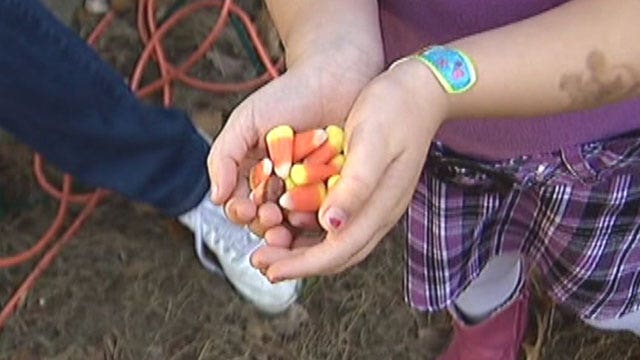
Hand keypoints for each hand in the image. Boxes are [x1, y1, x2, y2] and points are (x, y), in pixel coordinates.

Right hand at [207, 50, 381, 233]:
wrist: (337, 75)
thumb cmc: (290, 94)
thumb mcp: (247, 121)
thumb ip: (224, 156)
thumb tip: (216, 197)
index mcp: (258, 175)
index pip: (243, 206)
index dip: (242, 212)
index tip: (247, 209)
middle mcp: (284, 187)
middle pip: (269, 221)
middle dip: (266, 226)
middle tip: (271, 219)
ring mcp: (312, 191)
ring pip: (298, 223)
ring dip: (292, 230)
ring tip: (292, 225)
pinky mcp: (340, 191)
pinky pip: (329, 212)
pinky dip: (321, 217)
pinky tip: (319, 215)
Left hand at [251, 59, 449, 280]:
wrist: (420, 91)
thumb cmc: (394, 110)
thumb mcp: (371, 142)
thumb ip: (355, 186)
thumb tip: (329, 225)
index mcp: (379, 206)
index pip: (338, 251)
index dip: (301, 265)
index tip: (270, 269)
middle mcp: (378, 213)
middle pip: (336, 255)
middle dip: (296, 264)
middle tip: (260, 261)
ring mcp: (375, 205)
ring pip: (337, 243)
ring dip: (302, 250)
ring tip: (271, 247)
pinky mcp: (369, 193)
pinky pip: (339, 224)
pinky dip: (312, 230)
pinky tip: (291, 221)